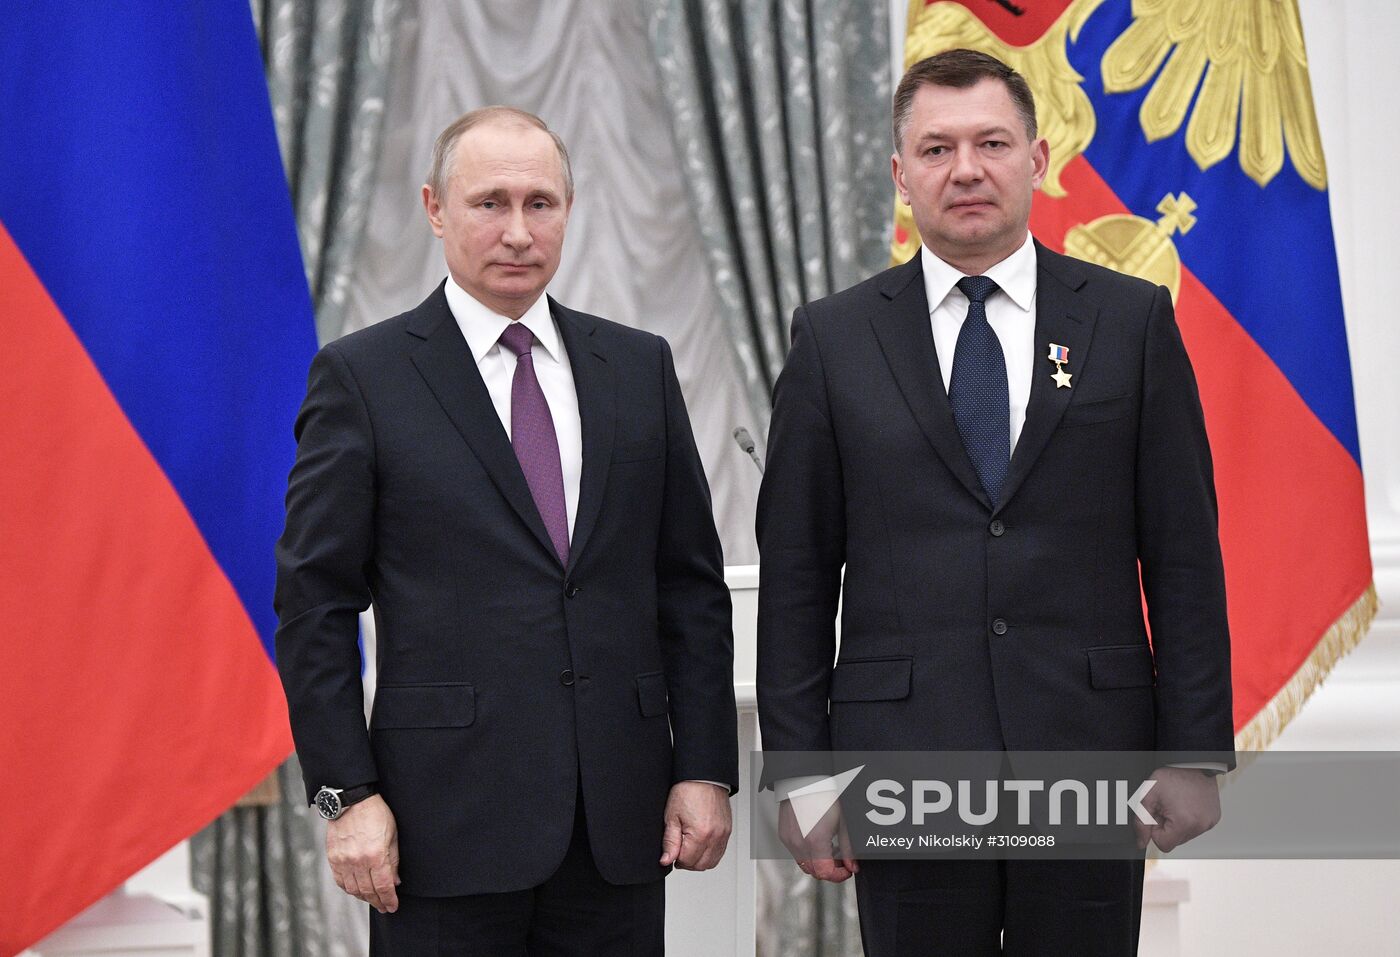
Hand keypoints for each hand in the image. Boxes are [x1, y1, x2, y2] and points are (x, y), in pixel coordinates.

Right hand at [325, 793, 400, 912]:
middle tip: (384, 906)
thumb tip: (395, 881)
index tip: (392, 906)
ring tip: (371, 899)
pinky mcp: (333, 858)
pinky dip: (348, 888)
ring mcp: (343, 861)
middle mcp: (358, 861)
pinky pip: (340, 881)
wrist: (352, 800)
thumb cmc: (376, 813)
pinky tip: (356, 889)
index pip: (383, 886)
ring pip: (353, 889)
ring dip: (363, 897)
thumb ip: (394, 860)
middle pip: (368, 891)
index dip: (389, 900)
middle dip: (378, 901)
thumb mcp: (392, 835)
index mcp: (376, 855)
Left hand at [659, 781, 731, 869]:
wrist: (704, 777)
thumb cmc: (688, 791)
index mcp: (701, 834)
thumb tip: (666, 860)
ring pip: (711, 862)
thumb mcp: (672, 817)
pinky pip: (719, 852)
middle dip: (687, 862)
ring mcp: (723, 834)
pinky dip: (709, 854)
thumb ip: (670, 842)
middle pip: (700, 865)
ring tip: (689, 847)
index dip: (675, 858)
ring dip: (698, 860)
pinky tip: (700, 845)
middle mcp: (715, 836)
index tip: (672, 849)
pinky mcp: (727, 831)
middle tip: (679, 850)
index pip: (687, 861)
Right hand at [778, 797, 857, 882]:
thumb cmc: (824, 794)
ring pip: (804, 864)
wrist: (805, 779)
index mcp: (815, 841)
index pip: (824, 873)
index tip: (846, 870)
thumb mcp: (843, 821)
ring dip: (817, 862)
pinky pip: (795, 852)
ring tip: (829, 848)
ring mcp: (789, 839)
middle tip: (840, 859)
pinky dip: (807, 853)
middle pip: (813, 872)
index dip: (838, 876)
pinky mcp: (783, 834)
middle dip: (829, 870)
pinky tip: (816, 840)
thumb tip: (852, 866)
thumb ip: (848, 848)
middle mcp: (798, 843)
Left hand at [1133, 766, 1221, 852]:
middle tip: (1166, 807)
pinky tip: (1186, 804)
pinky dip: (1188, 820)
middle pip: (1175, 841)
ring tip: (1176, 804)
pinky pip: (1196, 828)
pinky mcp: (1214, 819)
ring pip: (1185, 835)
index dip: (1155, 830)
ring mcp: (1209, 823)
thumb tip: (1141, 842)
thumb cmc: (1173, 775)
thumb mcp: (1149, 795)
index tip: (1157, 814)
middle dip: (1166, 826)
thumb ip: (1141, 821)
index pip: (1164, 844)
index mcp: (1184, 823)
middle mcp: (1200, 826)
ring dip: (1177, 824)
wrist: (1194, 762)